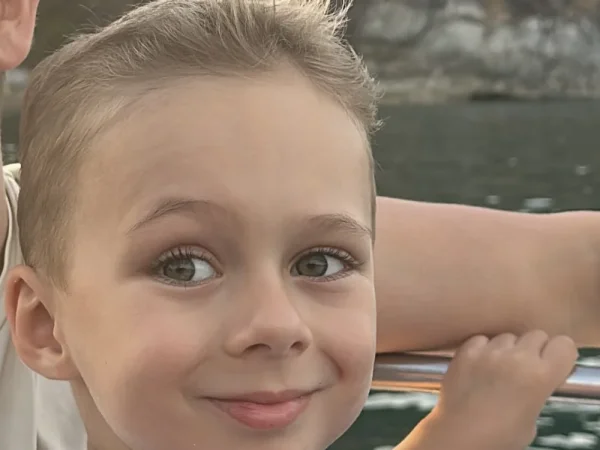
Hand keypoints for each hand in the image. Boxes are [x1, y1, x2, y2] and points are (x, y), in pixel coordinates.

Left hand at [424, 331, 577, 448]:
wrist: (462, 435)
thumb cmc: (499, 435)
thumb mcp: (533, 416)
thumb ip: (539, 389)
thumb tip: (537, 379)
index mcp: (541, 375)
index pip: (563, 345)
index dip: (559, 354)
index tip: (552, 362)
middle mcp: (518, 358)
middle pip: (536, 335)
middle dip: (534, 349)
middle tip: (525, 368)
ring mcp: (490, 352)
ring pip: (507, 336)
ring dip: (506, 349)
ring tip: (498, 369)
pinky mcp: (466, 351)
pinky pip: (481, 339)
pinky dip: (481, 348)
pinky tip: (479, 366)